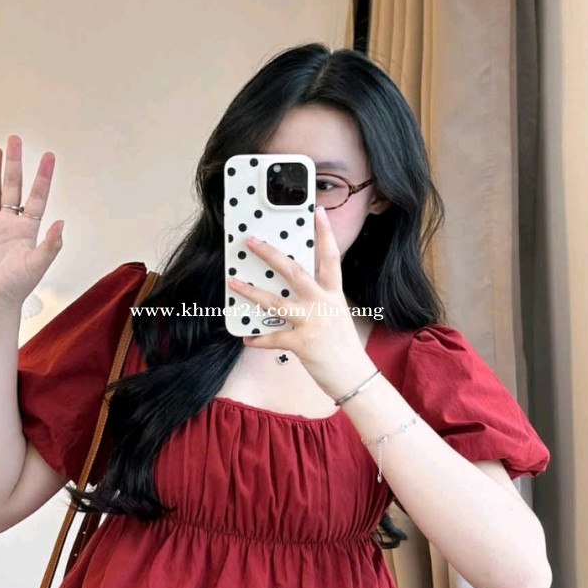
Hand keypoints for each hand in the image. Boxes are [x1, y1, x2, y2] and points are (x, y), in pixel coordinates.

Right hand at [0, 135, 62, 316]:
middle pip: (12, 186)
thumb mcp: (38, 265)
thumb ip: (51, 245)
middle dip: (14, 163)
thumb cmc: (17, 287)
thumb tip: (61, 223)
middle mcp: (9, 223)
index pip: (37, 196)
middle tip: (15, 139)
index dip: (43, 176)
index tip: (48, 155)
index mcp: (28, 228)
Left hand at [227, 206, 374, 398]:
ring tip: (233, 282)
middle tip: (252, 241)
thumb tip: (294, 289)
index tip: (317, 212)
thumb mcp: (336, 315)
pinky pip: (273, 339)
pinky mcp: (302, 343)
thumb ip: (319, 300)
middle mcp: (323, 303)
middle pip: (294, 272)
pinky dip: (259, 339)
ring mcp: (312, 322)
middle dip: (271, 255)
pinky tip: (247, 338)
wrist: (354, 376)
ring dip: (251, 292)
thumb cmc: (343, 346)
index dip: (325, 233)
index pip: (331, 257)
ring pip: (276, 302)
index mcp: (333, 294)